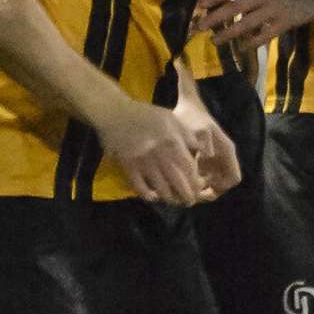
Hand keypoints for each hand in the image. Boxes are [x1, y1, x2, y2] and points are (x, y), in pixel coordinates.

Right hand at [94, 100, 211, 205]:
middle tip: (189, 201)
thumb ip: (186, 134)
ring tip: (173, 200)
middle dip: (187, 196)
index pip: (190, 169)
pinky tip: (152, 196)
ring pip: (161, 189)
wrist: (115, 112)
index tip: (199, 187)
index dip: (196, 181)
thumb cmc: (145, 114)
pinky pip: (140, 188)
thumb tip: (199, 151)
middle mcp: (160, 155)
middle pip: (178, 182)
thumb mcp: (171, 118)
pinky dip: (148, 195)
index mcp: (172, 142)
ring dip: (169, 198)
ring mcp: (143, 163)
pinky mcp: (129, 167)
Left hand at [174, 97, 241, 197]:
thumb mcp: (199, 129)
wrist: (188, 107)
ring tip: (183, 187)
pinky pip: (204, 176)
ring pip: (212, 183)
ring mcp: (216, 159)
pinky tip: (179, 178)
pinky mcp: (206, 160)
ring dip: (200, 188)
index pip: (232, 179)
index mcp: (227, 151)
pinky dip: (194, 181)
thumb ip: (205, 142)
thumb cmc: (193, 117)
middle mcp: (224, 157)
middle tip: (189, 193)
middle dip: (207, 192)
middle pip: (222, 184)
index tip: (201, 190)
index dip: (219, 188)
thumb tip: (208, 156)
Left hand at [193, 0, 313, 48]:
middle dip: (214, 18)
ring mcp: (273, 8)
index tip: (199, 7)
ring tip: (215, 41)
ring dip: (229, 33)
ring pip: (247, 23)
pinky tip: (242, 48)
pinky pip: (266, 35)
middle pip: (234, 7)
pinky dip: (253, 42)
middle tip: (199, 28)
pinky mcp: (285, 22)